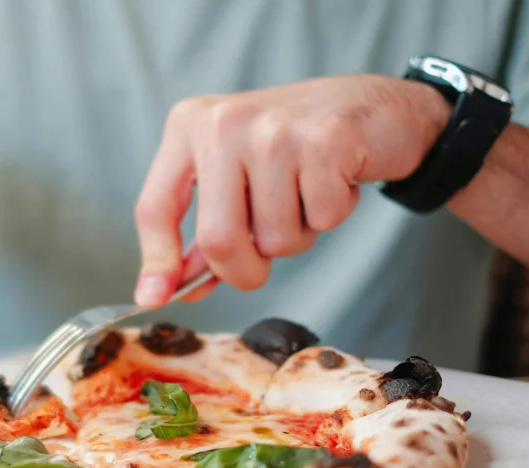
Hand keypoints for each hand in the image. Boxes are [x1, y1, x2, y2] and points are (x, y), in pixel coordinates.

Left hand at [132, 75, 449, 306]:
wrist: (374, 108)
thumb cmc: (298, 149)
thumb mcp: (237, 180)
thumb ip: (205, 233)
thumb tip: (166, 288)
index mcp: (190, 126)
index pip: (155, 206)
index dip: (156, 260)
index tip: (154, 297)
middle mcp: (224, 122)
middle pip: (218, 239)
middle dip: (244, 271)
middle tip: (263, 263)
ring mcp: (273, 129)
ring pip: (275, 238)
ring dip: (298, 235)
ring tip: (308, 193)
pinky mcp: (323, 141)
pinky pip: (321, 220)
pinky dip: (333, 215)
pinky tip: (337, 179)